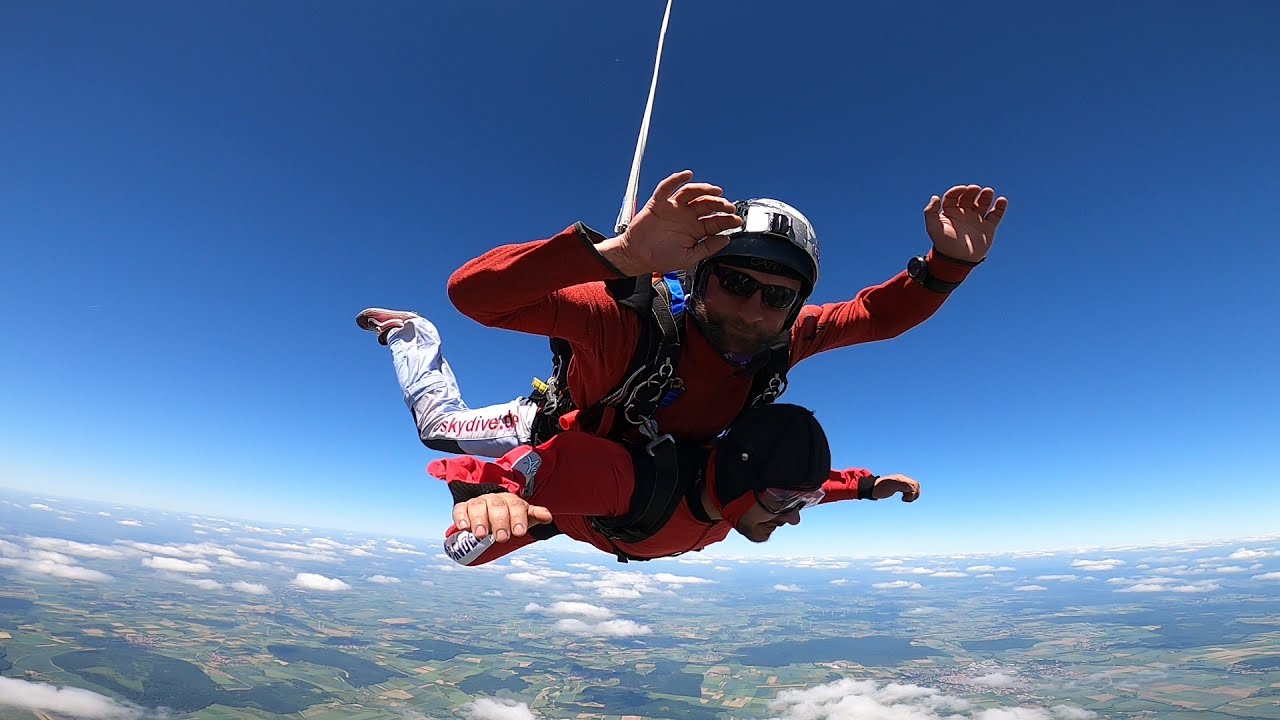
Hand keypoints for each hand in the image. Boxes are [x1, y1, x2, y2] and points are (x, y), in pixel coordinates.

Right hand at [453, 493, 552, 542]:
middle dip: (500, 522)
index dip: (518, 518)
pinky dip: (461, 517)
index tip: (519, 533)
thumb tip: (548, 517)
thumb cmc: (510, 517)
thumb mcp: (524, 517)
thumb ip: (535, 515)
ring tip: (481, 535)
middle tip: (502, 538)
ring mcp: (478, 502)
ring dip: (479, 520)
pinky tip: (463, 528)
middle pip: (497, 507)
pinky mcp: (463, 508)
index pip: (516, 506)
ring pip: (478, 506)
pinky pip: (460, 509)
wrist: (491, 512)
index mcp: (511, 500)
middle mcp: (494, 499)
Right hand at [596, 170, 743, 275]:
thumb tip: (725, 239)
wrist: (636, 257)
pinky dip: (676, 179)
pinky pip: (668, 187)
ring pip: (692, 193)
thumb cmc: (660, 259)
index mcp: (695, 230)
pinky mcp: (659, 203)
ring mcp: (674, 208)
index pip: (715, 221)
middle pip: (707, 204)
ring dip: (705, 189)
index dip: (727, 219)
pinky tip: (686, 175)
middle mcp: (687, 216)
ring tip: (716, 191)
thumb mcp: (689, 258)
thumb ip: (707, 248)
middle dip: (720, 204)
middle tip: (728, 207)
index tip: (737, 220)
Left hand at [873, 474, 919, 501]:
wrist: (870, 488)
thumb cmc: (879, 488)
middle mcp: (902, 479)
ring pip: (913, 488)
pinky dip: (909, 495)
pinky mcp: (897, 487)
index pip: (915, 484)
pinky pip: (908, 490)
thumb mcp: (891, 486)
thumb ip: (902, 485)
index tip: (905, 498)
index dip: (914, 493)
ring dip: (912, 495)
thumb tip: (912, 488)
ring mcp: (900, 483)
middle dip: (914, 494)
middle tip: (906, 499)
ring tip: (905, 499)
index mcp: (901, 478)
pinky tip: (903, 499)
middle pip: (916, 486)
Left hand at [923, 185, 1007, 262]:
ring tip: (988, 191)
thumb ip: (931, 212)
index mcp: (950, 211)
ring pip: (982, 203)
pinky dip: (1000, 207)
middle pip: (969, 197)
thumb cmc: (944, 244)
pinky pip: (995, 215)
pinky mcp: (987, 227)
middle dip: (973, 191)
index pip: (953, 196)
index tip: (963, 189)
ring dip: (986, 196)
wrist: (957, 261)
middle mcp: (963, 213)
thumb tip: (935, 197)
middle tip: (976, 189)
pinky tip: (1002, 200)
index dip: (958, 190)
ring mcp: (976, 219)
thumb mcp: (933, 228)